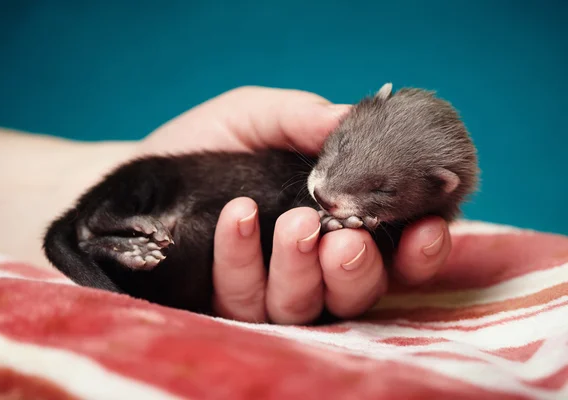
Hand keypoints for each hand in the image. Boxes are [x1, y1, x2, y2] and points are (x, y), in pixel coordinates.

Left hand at [140, 86, 451, 324]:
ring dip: (302, 266)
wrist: (153, 168)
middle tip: (345, 237)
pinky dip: (242, 257)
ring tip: (295, 224)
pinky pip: (244, 298)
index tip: (427, 229)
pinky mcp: (229, 303)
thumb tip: (352, 115)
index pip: (399, 248)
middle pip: (360, 289)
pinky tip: (237, 216)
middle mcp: (316, 264)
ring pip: (304, 303)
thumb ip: (304, 118)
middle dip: (360, 267)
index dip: (422, 249)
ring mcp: (273, 288)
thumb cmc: (217, 141)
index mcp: (342, 219)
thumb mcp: (259, 115)